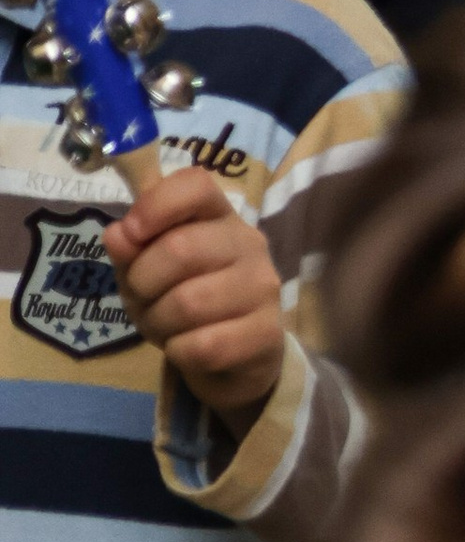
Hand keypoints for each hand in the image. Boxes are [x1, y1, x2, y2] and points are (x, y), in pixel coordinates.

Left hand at [103, 172, 284, 414]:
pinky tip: (185, 349)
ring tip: (164, 326)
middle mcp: (249, 244)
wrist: (233, 356)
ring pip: (190, 303)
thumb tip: (118, 236)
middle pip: (181, 249)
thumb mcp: (146, 268)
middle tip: (142, 297)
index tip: (132, 232)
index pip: (196, 185)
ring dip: (159, 321)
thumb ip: (131, 248)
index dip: (156, 204)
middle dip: (142, 281)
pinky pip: (205, 345)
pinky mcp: (268, 335)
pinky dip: (179, 352)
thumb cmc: (184, 297)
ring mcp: (263, 289)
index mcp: (218, 215)